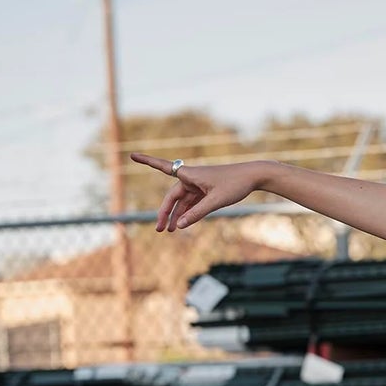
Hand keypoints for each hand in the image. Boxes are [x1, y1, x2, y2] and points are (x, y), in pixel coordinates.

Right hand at [131, 152, 272, 231]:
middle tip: (160, 230)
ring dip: (178, 215)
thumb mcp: (216, 201)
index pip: (162, 167)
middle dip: (166, 213)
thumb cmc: (235, 184)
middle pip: (173, 196)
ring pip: (183, 201)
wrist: (254, 176)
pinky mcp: (207, 190)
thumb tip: (181, 225)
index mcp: (190, 174)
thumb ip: (198, 214)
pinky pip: (193, 202)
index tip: (131, 155)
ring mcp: (199, 184)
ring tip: (171, 231)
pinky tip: (184, 224)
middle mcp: (191, 178)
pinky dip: (188, 212)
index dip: (146, 161)